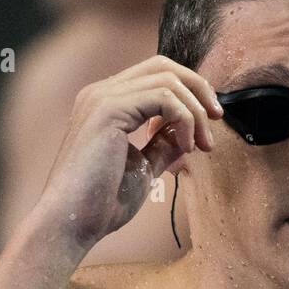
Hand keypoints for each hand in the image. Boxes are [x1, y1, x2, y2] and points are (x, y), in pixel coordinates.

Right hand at [34, 55, 222, 247]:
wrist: (71, 222)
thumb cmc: (101, 203)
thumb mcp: (143, 169)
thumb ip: (162, 146)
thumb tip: (188, 134)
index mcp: (106, 103)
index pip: (155, 75)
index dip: (189, 93)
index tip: (209, 124)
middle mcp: (101, 92)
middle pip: (163, 66)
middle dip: (198, 90)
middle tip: (216, 119)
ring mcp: (102, 97)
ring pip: (168, 79)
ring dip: (196, 111)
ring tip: (202, 145)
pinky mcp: (108, 108)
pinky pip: (164, 96)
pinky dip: (185, 119)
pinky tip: (187, 147)